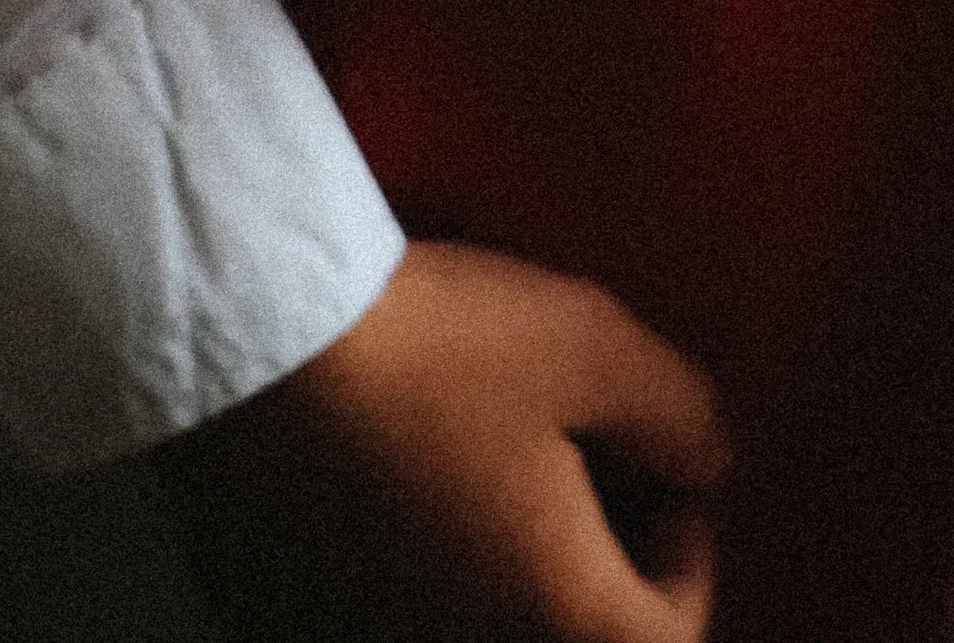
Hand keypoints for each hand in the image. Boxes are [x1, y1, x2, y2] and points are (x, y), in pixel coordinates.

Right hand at [158, 239, 728, 642]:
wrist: (248, 341)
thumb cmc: (435, 346)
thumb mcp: (597, 346)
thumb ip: (684, 421)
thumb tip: (704, 466)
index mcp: (550, 625)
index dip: (688, 559)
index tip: (659, 473)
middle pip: (563, 639)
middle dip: (588, 567)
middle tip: (578, 466)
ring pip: (470, 628)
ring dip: (499, 579)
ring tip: (490, 470)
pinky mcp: (282, 633)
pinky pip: (383, 619)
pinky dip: (412, 578)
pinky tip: (398, 486)